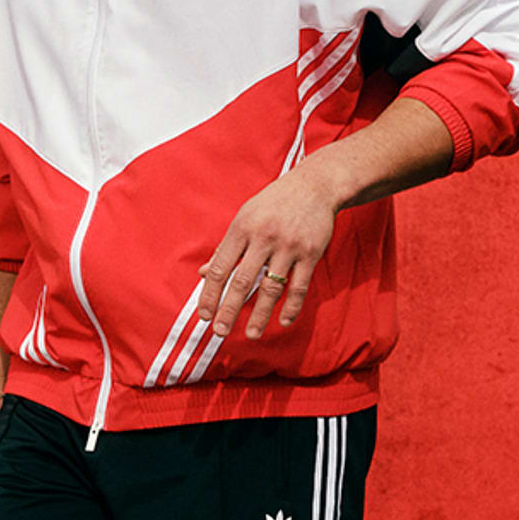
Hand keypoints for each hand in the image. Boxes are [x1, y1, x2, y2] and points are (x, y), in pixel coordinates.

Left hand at [197, 166, 338, 339]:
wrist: (315, 186)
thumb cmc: (274, 203)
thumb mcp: (245, 218)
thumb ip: (226, 248)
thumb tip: (203, 273)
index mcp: (242, 228)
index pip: (220, 267)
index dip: (210, 294)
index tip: (204, 315)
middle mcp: (263, 237)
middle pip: (242, 281)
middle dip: (229, 309)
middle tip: (220, 331)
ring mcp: (288, 246)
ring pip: (271, 288)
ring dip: (260, 315)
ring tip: (252, 334)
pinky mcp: (310, 253)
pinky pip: (299, 286)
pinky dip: (291, 307)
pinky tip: (283, 322)